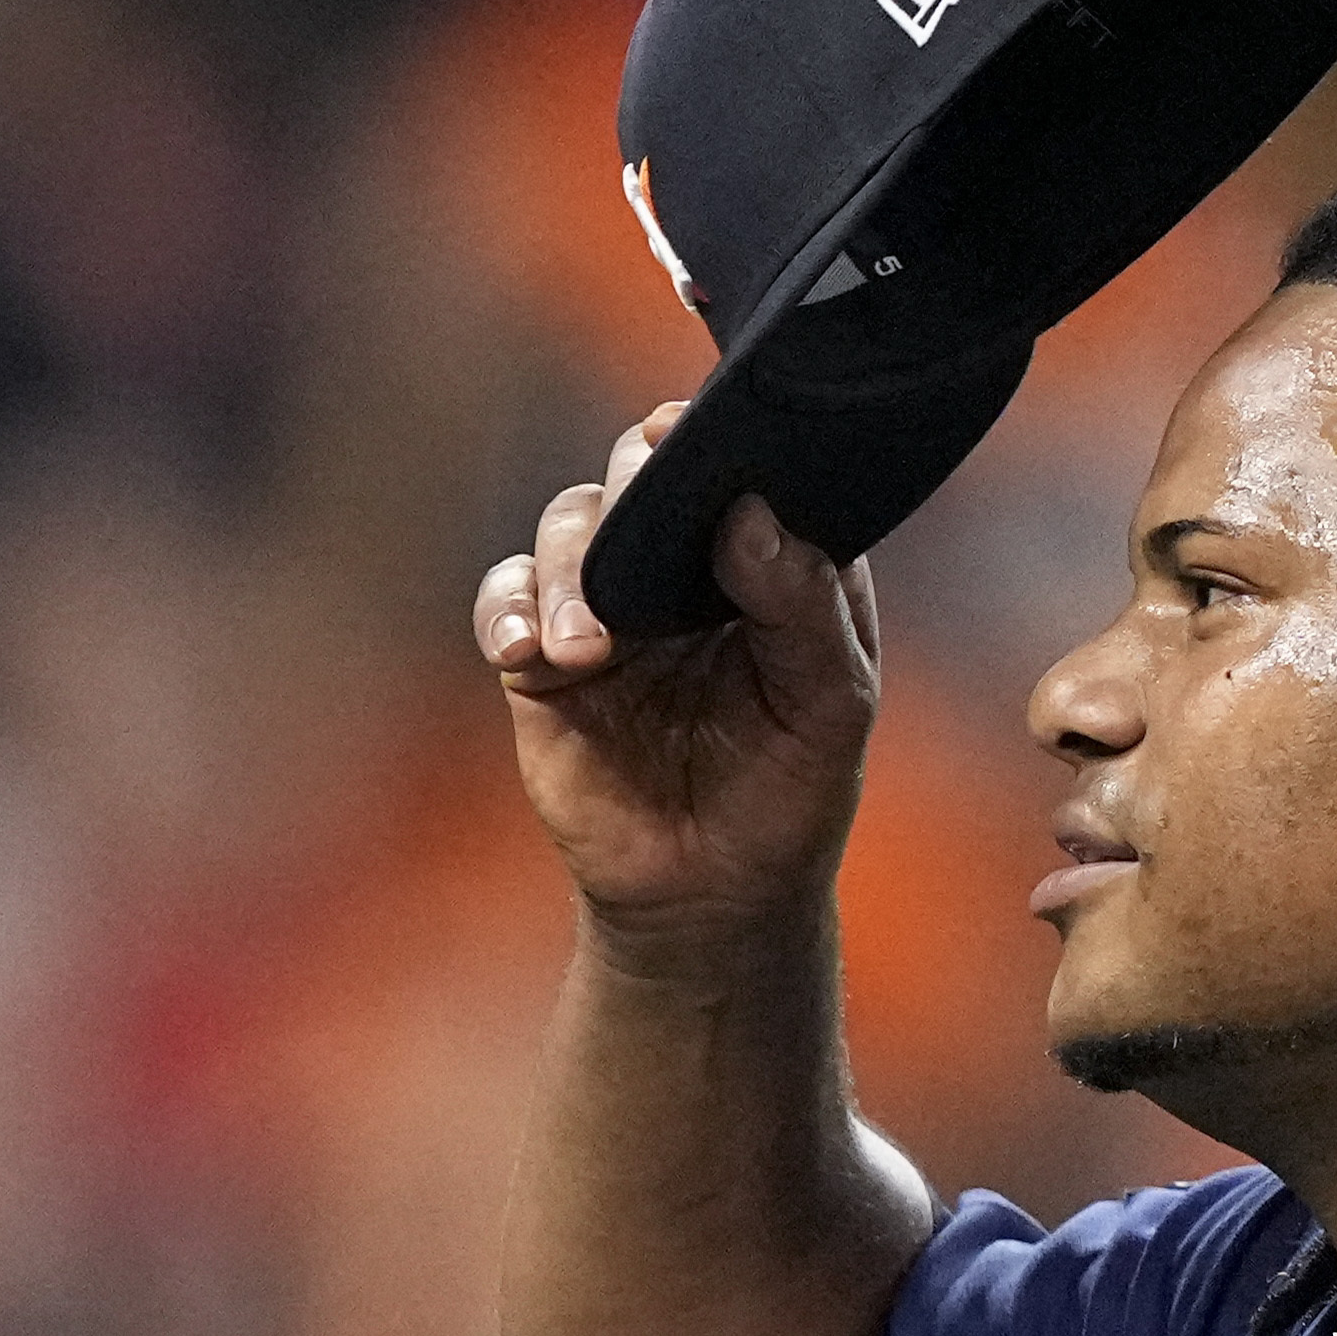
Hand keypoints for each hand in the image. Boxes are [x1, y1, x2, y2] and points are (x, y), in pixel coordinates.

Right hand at [474, 405, 881, 941]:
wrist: (710, 901)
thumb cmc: (788, 796)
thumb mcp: (830, 706)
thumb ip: (805, 606)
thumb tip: (750, 515)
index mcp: (764, 560)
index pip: (736, 468)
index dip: (716, 439)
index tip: (690, 434)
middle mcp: (681, 568)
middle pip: (638, 477)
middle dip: (632, 482)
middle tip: (636, 507)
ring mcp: (608, 609)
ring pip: (569, 529)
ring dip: (570, 570)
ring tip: (586, 646)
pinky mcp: (544, 662)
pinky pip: (506, 603)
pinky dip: (507, 612)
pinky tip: (527, 651)